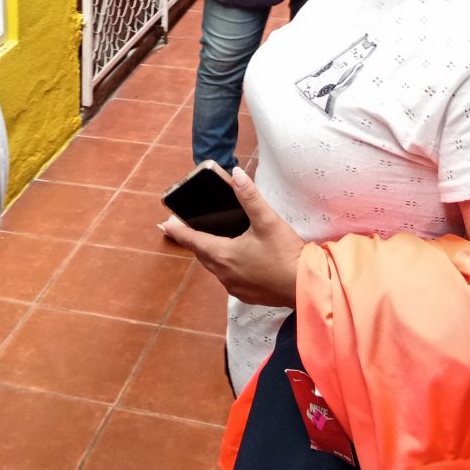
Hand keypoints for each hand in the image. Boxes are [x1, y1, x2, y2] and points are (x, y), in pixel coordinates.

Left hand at [161, 166, 304, 307]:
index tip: (164, 225)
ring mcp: (235, 286)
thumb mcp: (267, 220)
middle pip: (202, 254)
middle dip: (194, 241)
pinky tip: (236, 261)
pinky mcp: (246, 294)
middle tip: (187, 230)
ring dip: (210, 254)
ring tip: (210, 243)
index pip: (193, 240)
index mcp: (224, 254)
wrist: (305, 286)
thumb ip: (250, 196)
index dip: (178, 231)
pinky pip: (228, 278)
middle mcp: (224, 273)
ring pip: (214, 267)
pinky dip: (226, 267)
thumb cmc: (285, 254)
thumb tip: (236, 175)